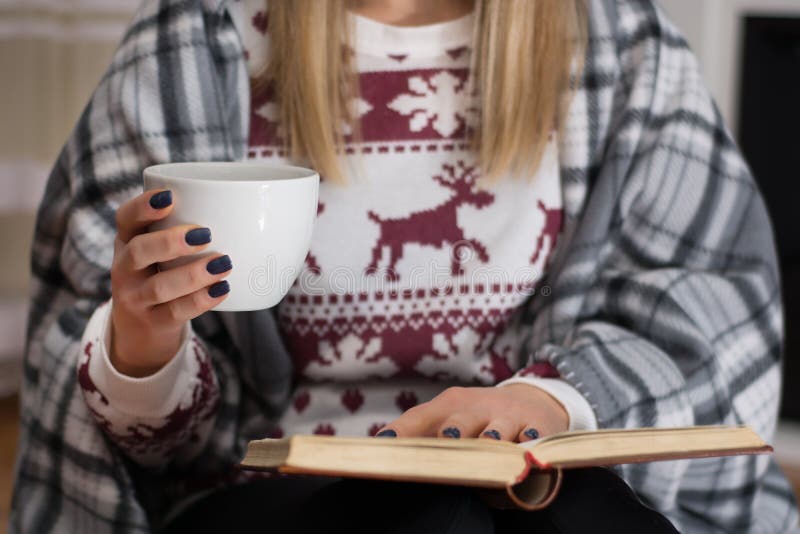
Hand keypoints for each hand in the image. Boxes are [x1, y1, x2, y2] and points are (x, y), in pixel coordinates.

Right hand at [110, 189, 231, 376]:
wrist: (141, 327)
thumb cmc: (162, 273)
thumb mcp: (161, 249)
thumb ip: (185, 228)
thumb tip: (246, 207)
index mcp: (127, 240)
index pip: (126, 219)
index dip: (143, 206)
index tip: (170, 197)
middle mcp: (125, 268)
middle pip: (137, 252)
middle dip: (169, 242)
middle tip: (204, 234)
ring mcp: (136, 298)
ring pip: (159, 287)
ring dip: (193, 274)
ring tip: (224, 264)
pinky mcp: (153, 322)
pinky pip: (176, 312)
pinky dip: (201, 300)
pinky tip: (222, 289)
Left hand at [377, 384, 568, 441]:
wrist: (531, 400)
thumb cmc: (478, 418)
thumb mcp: (452, 416)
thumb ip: (423, 433)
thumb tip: (386, 450)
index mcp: (449, 405)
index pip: (421, 417)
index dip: (404, 429)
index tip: (386, 442)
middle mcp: (477, 406)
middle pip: (460, 419)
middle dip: (452, 430)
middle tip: (445, 440)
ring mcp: (507, 415)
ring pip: (497, 429)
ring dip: (492, 437)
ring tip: (488, 444)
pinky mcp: (536, 425)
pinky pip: (532, 436)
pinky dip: (529, 443)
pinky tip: (528, 448)